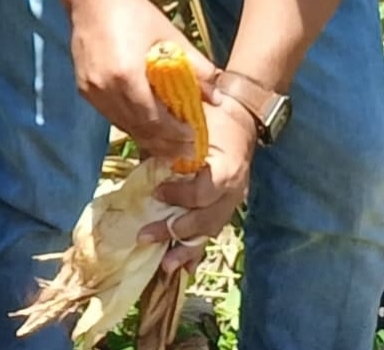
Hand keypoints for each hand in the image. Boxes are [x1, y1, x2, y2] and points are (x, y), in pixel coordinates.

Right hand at [67, 0, 199, 162]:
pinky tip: (145, 123)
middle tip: (184, 150)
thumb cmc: (134, 13)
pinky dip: (129, 122)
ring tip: (168, 142)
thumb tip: (218, 96)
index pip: (154, 120)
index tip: (192, 140)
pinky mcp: (84, 88)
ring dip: (146, 136)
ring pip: (123, 125)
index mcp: (127, 76)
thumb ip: (196, 67)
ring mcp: (91, 90)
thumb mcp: (170, 37)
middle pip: (138, 129)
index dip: (174, 135)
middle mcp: (105, 88)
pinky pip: (111, 115)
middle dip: (163, 143)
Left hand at [148, 82, 258, 270]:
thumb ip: (170, 138)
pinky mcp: (228, 207)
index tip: (156, 192)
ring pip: (210, 231)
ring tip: (164, 265)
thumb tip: (141, 152)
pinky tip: (186, 268)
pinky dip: (198, 249)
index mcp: (227, 168)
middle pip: (206, 220)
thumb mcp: (194, 118)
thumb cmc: (213, 115)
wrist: (241, 116)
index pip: (203, 193)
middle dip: (174, 231)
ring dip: (187, 250)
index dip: (179, 196)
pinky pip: (213, 231)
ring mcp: (233, 202)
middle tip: (144, 235)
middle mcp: (234, 190)